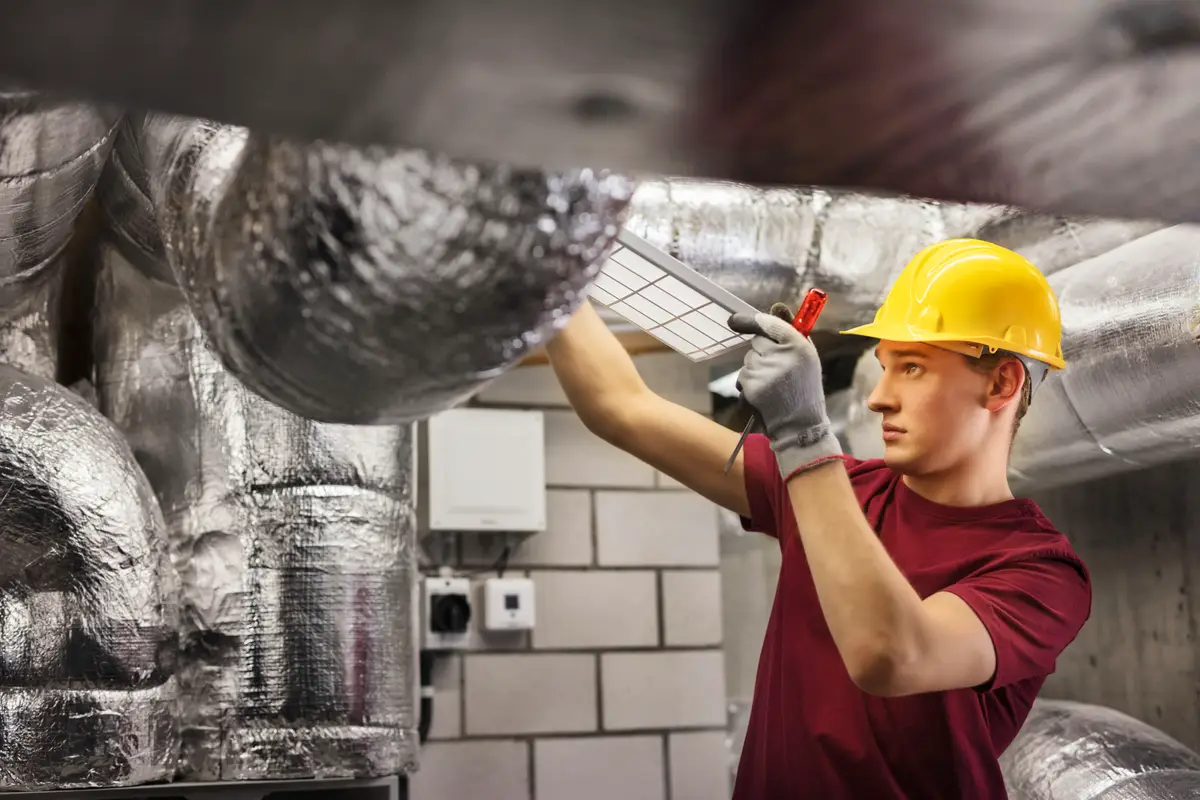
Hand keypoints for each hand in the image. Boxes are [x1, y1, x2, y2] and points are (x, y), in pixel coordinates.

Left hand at [728, 310, 842, 479]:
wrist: (800, 425)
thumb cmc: (804, 388)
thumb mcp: (806, 358)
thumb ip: (791, 332)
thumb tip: (776, 305)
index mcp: (800, 346)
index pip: (772, 324)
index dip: (754, 321)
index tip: (736, 321)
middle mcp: (784, 356)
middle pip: (757, 340)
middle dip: (761, 351)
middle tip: (777, 369)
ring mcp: (767, 371)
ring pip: (749, 359)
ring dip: (755, 369)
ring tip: (774, 385)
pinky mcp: (753, 385)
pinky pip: (743, 375)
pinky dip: (749, 384)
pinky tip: (764, 394)